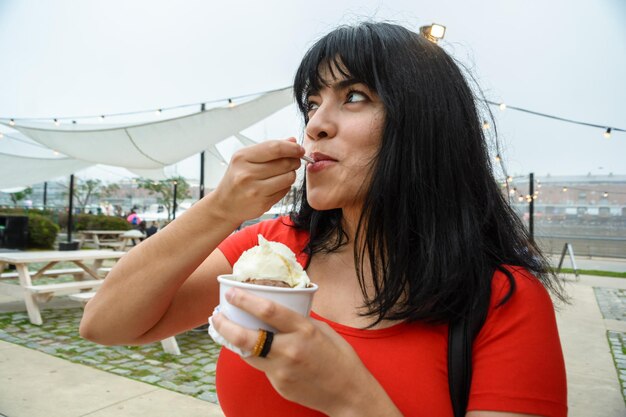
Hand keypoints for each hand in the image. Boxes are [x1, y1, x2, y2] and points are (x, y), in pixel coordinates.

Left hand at [211, 288, 401, 416]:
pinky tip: (253, 349)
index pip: (267, 310)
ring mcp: (282, 370)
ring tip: (225, 330)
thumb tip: (277, 310)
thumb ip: (298, 321)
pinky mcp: (279, 384)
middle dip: (224, 324)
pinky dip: (254, 356)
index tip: (231, 293)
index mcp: (304, 330)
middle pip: (246, 336)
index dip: (244, 300)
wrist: (348, 393)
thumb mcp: (322, 330)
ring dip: (232, 341)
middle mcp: (290, 349)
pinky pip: (261, 366)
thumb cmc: (340, 357)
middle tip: (215, 316)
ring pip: (246, 353)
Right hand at [212, 138, 303, 223]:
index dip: (292, 148)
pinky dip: (286, 186)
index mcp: (242, 157)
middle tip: (295, 161)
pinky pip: (285, 190)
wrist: (225, 204)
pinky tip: (277, 185)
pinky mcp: (263, 203)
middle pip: (284, 163)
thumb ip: (269, 149)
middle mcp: (247, 173)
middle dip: (295, 160)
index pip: (275, 148)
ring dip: (291, 174)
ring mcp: (255, 190)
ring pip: (288, 177)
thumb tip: (292, 141)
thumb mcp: (246, 159)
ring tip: (284, 173)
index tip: (299, 149)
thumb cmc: (236, 179)